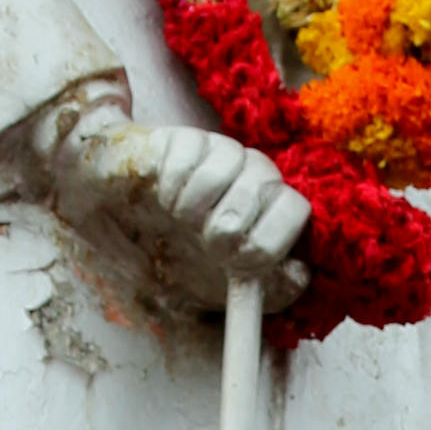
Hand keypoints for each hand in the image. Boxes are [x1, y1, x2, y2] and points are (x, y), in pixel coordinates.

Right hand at [29, 85, 309, 315]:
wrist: (129, 222)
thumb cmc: (184, 254)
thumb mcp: (227, 287)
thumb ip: (270, 290)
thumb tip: (301, 274)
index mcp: (274, 210)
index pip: (296, 209)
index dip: (268, 239)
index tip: (239, 262)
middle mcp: (257, 176)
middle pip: (264, 190)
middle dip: (228, 229)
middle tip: (205, 242)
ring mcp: (225, 153)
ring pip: (224, 173)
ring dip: (194, 211)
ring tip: (181, 221)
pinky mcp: (191, 140)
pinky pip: (188, 162)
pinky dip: (170, 191)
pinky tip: (164, 198)